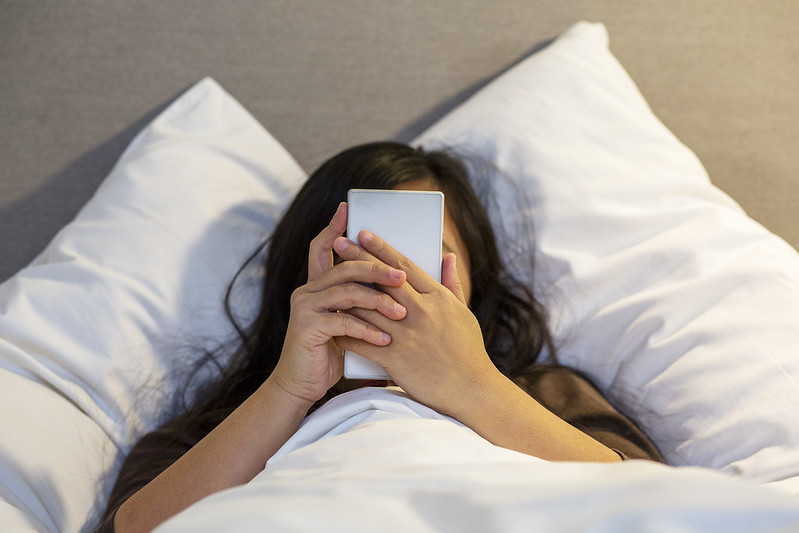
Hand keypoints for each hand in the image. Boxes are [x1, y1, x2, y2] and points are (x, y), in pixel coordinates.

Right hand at [271, 204, 407, 406]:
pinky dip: (367, 331)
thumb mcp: (349, 322)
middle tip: (401, 276)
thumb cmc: (332, 353)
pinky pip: (343, 322)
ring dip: (378, 302)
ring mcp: (305, 308)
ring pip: (347, 292)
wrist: (302, 385)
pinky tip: (386, 339)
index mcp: (318, 285)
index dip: (333, 227)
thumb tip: (395, 278)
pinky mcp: (306, 328)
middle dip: (376, 268)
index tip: (346, 209)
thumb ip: (362, 301)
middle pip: (344, 267)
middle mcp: (308, 291)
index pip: (323, 248)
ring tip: (401, 313)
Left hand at [333, 230, 499, 416]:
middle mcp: (421, 312)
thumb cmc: (468, 352)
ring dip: (346, 291)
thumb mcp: (463, 312)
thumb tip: (448, 255)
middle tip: (340, 242)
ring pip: (369, 308)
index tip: (364, 234)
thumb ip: (452, 282)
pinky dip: (347, 331)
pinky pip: (364, 341)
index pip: (404, 266)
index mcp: (437, 298)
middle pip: (383, 279)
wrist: (471, 390)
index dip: (381, 248)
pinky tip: (332, 321)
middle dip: (359, 259)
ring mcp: (407, 335)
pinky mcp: (397, 359)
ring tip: (329, 278)